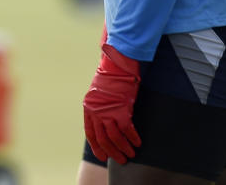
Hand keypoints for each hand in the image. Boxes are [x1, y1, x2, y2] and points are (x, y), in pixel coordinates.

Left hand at [83, 43, 141, 163]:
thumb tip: (105, 124)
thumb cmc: (110, 78)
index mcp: (88, 108)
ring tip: (130, 154)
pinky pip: (127, 130)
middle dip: (112, 151)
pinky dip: (133, 138)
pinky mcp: (121, 110)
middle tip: (120, 160)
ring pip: (114, 137)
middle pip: (103, 138)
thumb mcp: (99, 94)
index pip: (90, 133)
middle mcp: (96, 112)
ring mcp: (108, 112)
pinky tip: (137, 143)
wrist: (116, 66)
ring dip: (123, 148)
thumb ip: (100, 109)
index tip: (102, 156)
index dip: (96, 146)